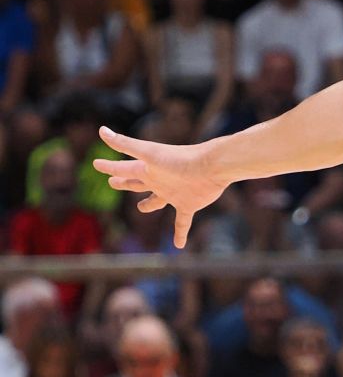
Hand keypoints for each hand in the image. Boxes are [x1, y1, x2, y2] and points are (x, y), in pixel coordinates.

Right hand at [92, 127, 229, 246]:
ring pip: (156, 201)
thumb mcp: (148, 153)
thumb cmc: (179, 159)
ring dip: (149, 205)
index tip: (96, 164)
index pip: (122, 169)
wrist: (211, 166)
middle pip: (137, 184)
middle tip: (113, 182)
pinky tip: (178, 246)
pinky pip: (181, 222)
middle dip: (125, 183)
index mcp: (147, 170)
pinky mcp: (188, 204)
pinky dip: (179, 234)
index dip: (109, 167)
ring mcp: (173, 193)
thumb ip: (124, 144)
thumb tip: (101, 130)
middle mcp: (159, 181)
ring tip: (142, 207)